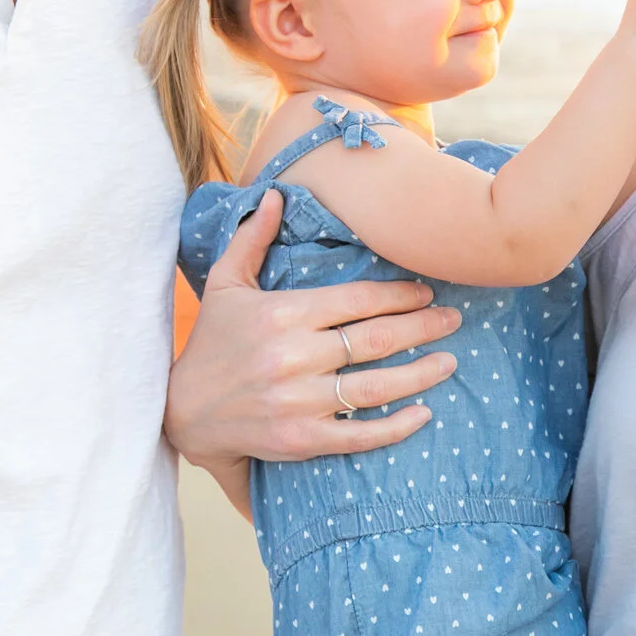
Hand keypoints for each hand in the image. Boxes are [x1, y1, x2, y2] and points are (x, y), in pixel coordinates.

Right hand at [164, 189, 461, 516]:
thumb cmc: (210, 343)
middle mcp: (294, 356)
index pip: (357, 300)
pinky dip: (396, 426)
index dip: (400, 295)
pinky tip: (424, 413)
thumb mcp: (224, 283)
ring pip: (376, 385)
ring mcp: (299, 401)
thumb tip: (276, 195)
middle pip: (376, 338)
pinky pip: (359, 433)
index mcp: (283, 314)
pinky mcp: (301, 440)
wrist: (181, 412)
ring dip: (421, 373)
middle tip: (454, 320)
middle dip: (423, 327)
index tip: (427, 291)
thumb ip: (252, 238)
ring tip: (449, 361)